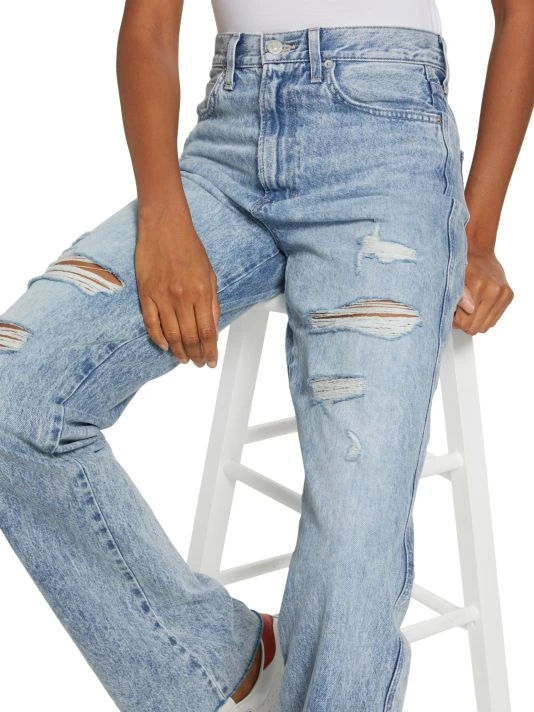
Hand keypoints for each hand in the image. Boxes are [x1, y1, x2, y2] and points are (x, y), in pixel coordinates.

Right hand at [134, 203, 219, 366]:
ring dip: (179, 351)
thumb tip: (212, 327)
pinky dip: (158, 338)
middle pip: (190, 337)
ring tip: (184, 359)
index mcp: (202, 292)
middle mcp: (182, 297)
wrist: (164, 227)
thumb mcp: (210, 274)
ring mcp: (162, 297)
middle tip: (198, 363)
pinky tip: (165, 346)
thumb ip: (212, 302)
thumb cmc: (189, 248)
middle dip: (196, 355)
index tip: (211, 360)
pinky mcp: (146, 294)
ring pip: (171, 335)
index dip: (210, 350)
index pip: (207, 331)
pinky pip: (151, 323)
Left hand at [453, 243, 513, 334]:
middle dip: (464, 323)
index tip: (452, 315)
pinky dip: (484, 317)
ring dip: (475, 321)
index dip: (455, 321)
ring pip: (486, 326)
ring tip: (469, 309)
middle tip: (458, 313)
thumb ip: (459, 296)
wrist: (479, 252)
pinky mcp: (508, 296)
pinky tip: (479, 306)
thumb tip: (468, 310)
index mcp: (479, 286)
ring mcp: (503, 294)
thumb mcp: (454, 279)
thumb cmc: (464, 265)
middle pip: (475, 327)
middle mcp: (495, 291)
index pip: (465, 322)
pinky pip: (494, 320)